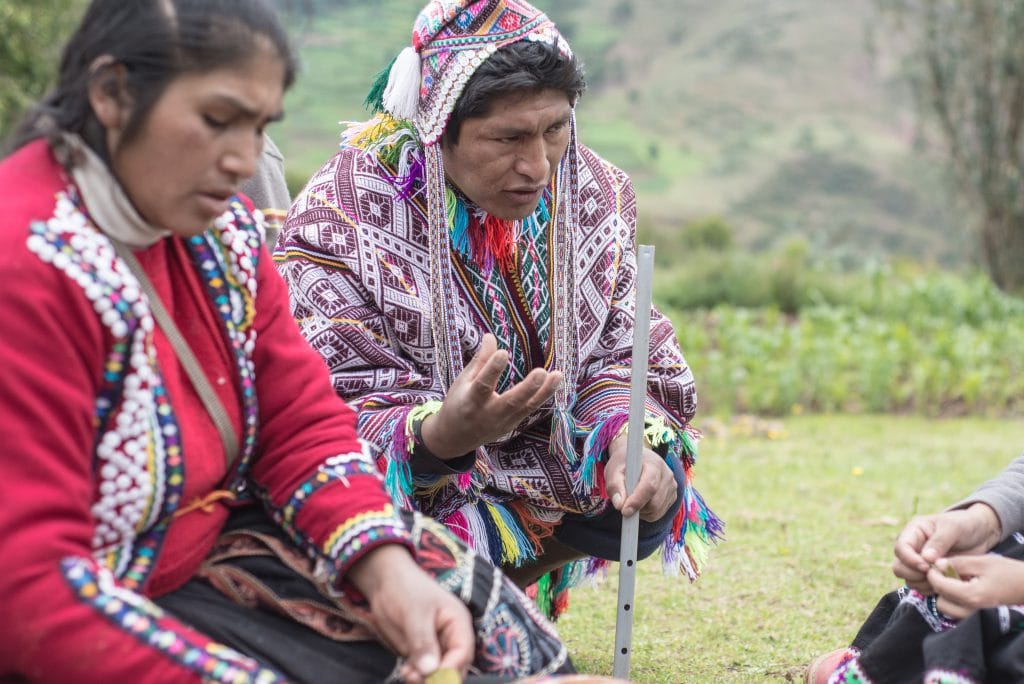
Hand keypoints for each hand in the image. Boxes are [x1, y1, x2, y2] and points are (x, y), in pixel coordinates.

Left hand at [347, 545, 473, 682]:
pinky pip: (422, 671)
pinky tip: (405, 672)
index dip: (450, 669)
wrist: (385, 583)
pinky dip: (415, 675)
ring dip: (424, 678)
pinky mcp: (420, 653)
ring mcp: (435, 647)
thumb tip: (430, 670)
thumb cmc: (406, 589)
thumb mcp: (415, 614)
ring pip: (437, 672)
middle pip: (453, 667)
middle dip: (438, 678)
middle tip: (417, 679)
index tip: (434, 678)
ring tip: (408, 674)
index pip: (462, 652)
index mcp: (458, 623)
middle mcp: (451, 638)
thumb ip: (423, 642)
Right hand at [421, 334, 561, 459]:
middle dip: (527, 388)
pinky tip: (554, 383)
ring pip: (526, 407)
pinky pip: (529, 410)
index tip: (503, 352)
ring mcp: (502, 422)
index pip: (483, 385)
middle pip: (511, 402)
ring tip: (557, 375)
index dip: (492, 369)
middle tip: (542, 372)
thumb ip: (480, 361)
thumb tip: (490, 336)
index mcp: (471, 401)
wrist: (455, 438)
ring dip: (544, 392)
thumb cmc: (458, 404)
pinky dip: (542, 397)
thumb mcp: (462, 382)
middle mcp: (488, 414)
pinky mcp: (512, 425)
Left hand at [604, 433, 675, 520]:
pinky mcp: (673, 497)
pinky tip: (640, 502)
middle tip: (623, 505)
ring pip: (656, 511)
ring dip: (641, 512)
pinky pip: (658, 514)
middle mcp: (667, 475)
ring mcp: (672, 487)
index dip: (637, 501)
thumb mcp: (614, 471)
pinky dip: (647, 513)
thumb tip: (619, 504)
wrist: (636, 459)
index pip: (650, 486)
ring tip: (631, 499)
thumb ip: (615, 486)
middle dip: (637, 508)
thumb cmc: (625, 465)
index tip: (624, 511)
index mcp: (654, 464)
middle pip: (654, 503)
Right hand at [892, 503, 1000, 593]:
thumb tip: (925, 559)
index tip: (926, 567)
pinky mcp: (929, 574)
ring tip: (943, 579)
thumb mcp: (953, 528)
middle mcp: (913, 548)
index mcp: (914, 532)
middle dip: (914, 574)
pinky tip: (946, 584)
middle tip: (935, 575)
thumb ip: (939, 542)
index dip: (909, 560)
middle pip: (899, 566)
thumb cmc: (965, 525)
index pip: (901, 548)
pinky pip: (922, 588)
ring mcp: (920, 562)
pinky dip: (931, 589)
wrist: (981, 534)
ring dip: (924, 584)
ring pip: (909, 580)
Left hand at [927, 554, 1023, 618]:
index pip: (939, 586)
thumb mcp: (982, 561)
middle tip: (945, 570)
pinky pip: (955, 610)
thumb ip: (957, 564)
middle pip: (940, 600)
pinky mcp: (976, 615)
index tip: (934, 563)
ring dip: (945, 593)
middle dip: (938, 584)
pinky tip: (961, 585)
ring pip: (946, 608)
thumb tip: (936, 564)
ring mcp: (974, 615)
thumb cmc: (1007, 572)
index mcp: (971, 596)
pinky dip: (953, 599)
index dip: (932, 573)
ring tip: (954, 578)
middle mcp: (971, 610)